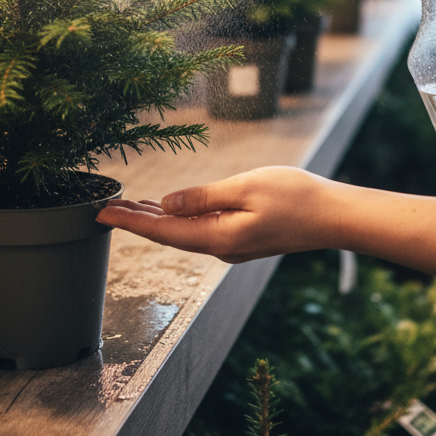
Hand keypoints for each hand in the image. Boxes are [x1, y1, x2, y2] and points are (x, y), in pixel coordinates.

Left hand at [95, 166, 338, 262]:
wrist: (334, 216)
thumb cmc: (295, 197)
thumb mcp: (245, 188)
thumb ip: (203, 197)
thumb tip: (165, 204)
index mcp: (218, 237)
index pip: (162, 231)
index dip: (129, 221)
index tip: (101, 213)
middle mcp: (221, 247)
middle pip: (168, 235)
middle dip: (135, 220)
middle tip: (104, 206)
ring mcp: (232, 245)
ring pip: (183, 232)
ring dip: (155, 219)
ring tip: (129, 205)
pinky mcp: (242, 238)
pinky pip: (199, 229)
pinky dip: (178, 218)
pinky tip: (170, 208)